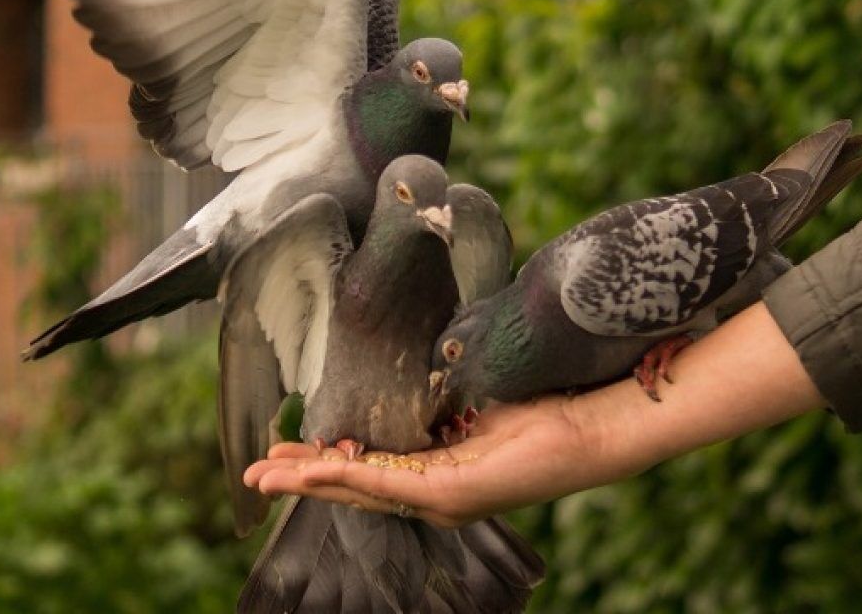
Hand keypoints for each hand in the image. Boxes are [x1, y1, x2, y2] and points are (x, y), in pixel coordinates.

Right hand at [244, 303, 825, 526]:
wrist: (601, 421)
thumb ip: (454, 388)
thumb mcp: (488, 390)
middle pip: (357, 484)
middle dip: (305, 476)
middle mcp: (442, 490)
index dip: (328, 459)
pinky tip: (312, 471)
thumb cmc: (553, 401)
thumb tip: (435, 365)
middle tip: (259, 471)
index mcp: (446, 467)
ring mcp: (448, 496)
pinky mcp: (457, 492)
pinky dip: (343, 477)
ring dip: (310, 480)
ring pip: (361, 488)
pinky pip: (387, 483)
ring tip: (267, 475)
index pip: (374, 466)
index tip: (288, 447)